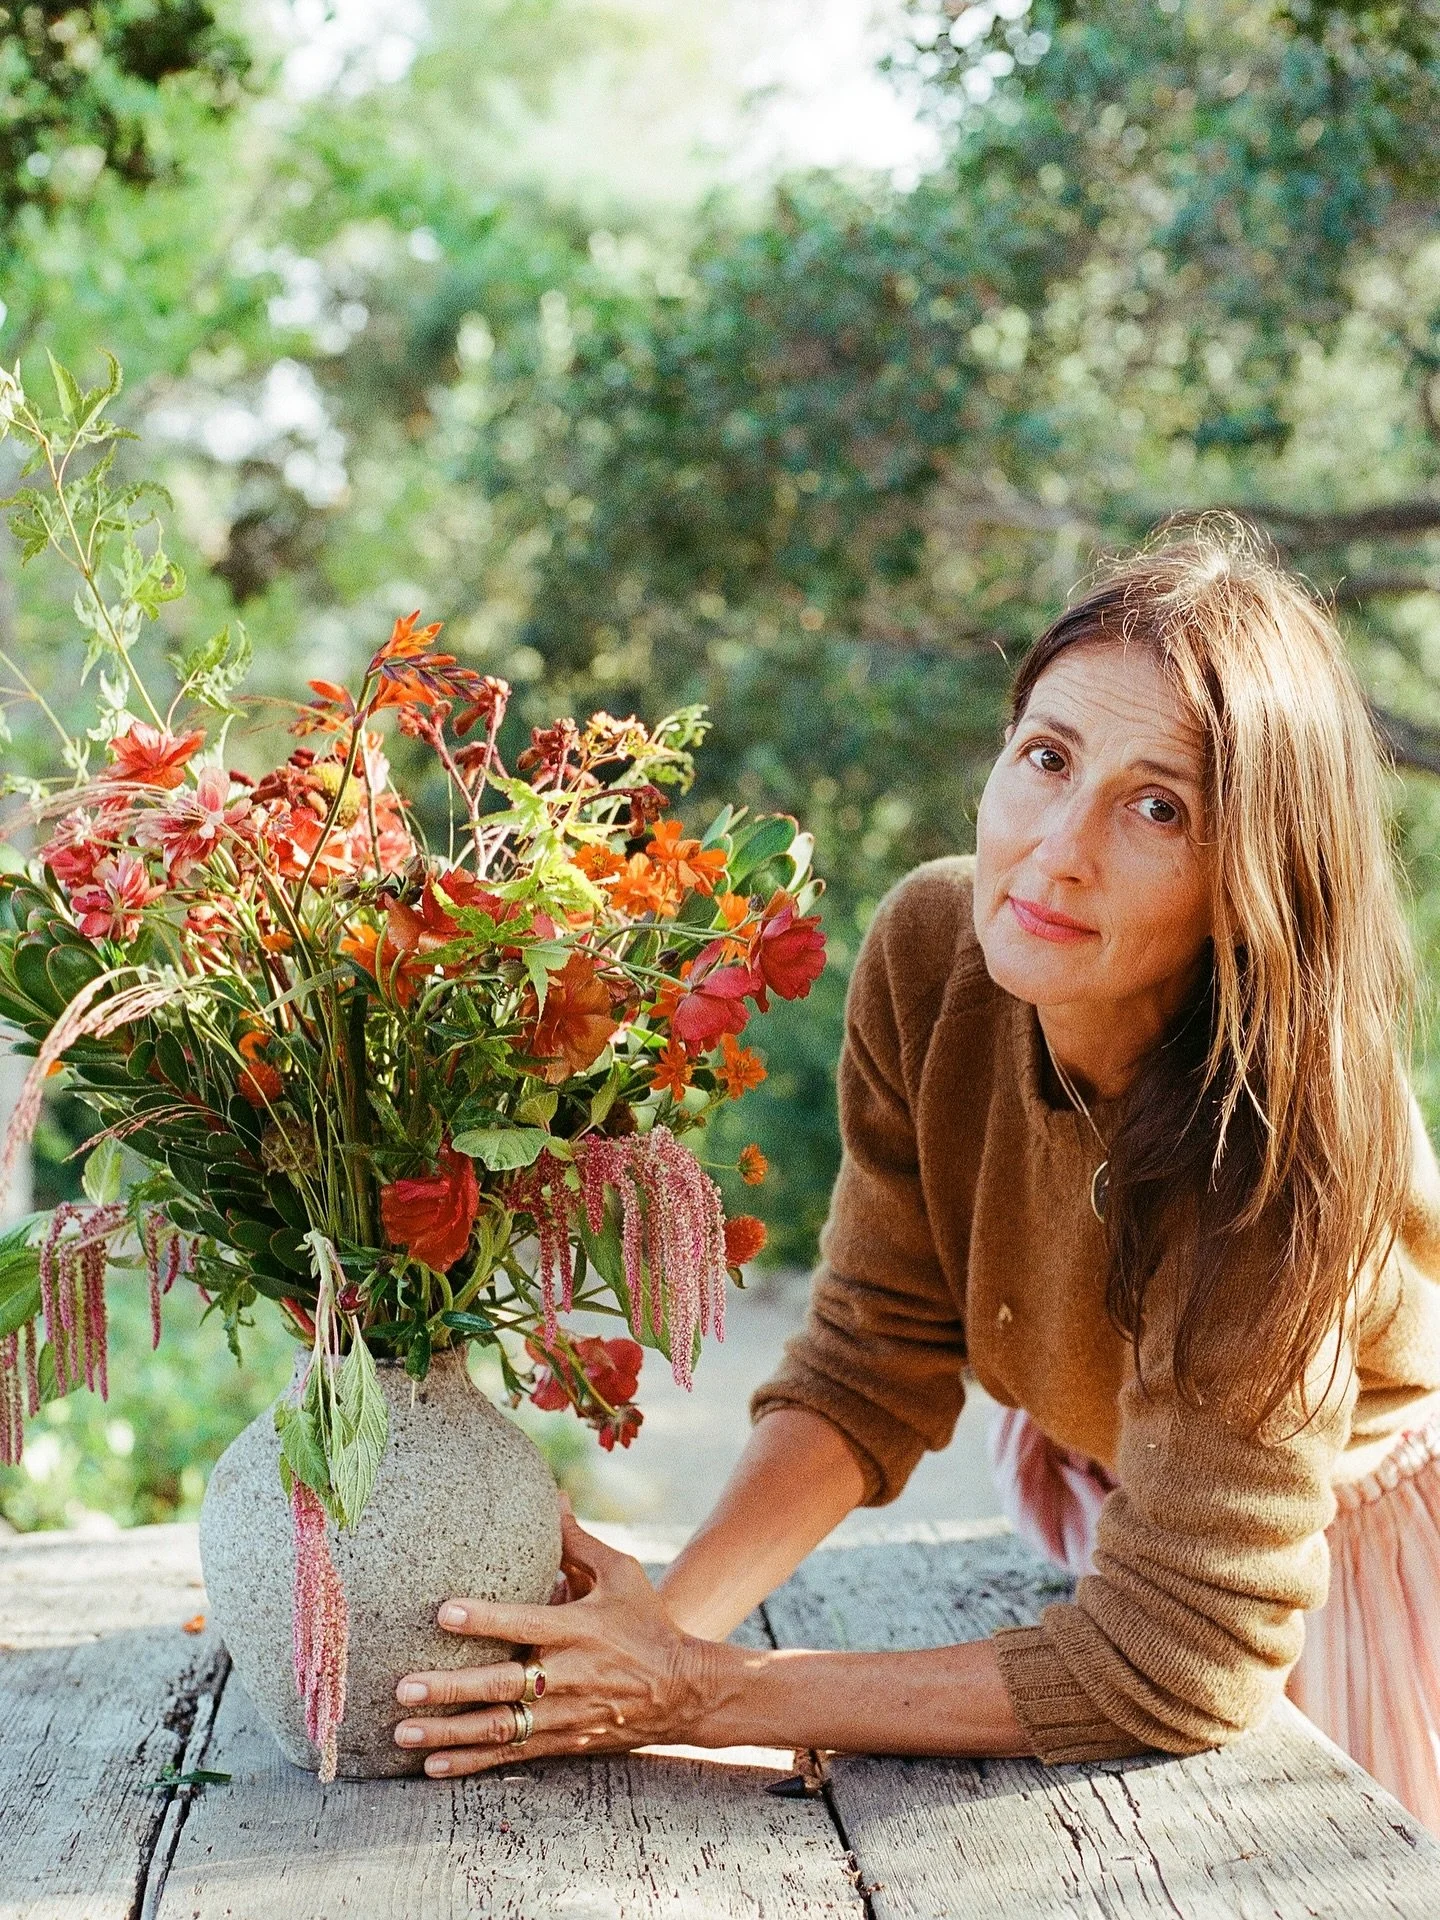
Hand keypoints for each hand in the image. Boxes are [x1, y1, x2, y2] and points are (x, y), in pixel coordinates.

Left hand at [393, 1508, 714, 1777]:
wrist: (682, 1689)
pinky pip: (510, 1755)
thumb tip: (554, 1496)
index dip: (484, 1619)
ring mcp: (561, 1715)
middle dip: (450, 1689)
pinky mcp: (561, 1741)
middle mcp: (565, 1676)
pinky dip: (471, 1763)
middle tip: (404, 1688)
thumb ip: (578, 1541)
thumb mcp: (620, 1574)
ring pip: (498, 1728)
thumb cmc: (646, 1622)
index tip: (443, 1613)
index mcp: (576, 1629)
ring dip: (449, 1732)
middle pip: (501, 1685)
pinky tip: (433, 1765)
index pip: (524, 1623)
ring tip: (403, 1731)